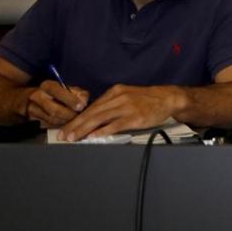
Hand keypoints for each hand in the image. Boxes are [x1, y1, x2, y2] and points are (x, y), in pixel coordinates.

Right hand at [25, 80, 88, 127]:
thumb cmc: (52, 93)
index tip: (81, 106)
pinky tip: (66, 124)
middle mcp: (38, 96)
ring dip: (66, 121)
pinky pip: (49, 125)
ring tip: (75, 121)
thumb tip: (84, 101)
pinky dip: (60, 125)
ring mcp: (33, 109)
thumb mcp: (65, 88)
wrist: (26, 98)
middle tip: (79, 117)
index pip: (59, 92)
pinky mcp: (31, 120)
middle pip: (55, 109)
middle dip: (70, 115)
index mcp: (47, 86)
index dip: (71, 100)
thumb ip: (77, 92)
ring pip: (52, 119)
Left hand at [60, 84, 184, 141]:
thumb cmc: (147, 99)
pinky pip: (115, 125)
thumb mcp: (127, 96)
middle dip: (76, 125)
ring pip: (100, 119)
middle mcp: (118, 98)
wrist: (168, 98)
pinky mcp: (134, 117)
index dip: (77, 118)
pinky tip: (93, 136)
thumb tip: (95, 120)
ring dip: (84, 129)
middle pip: (92, 113)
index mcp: (115, 92)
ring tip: (73, 138)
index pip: (92, 107)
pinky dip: (102, 131)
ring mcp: (126, 107)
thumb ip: (112, 106)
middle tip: (63, 135)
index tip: (67, 128)